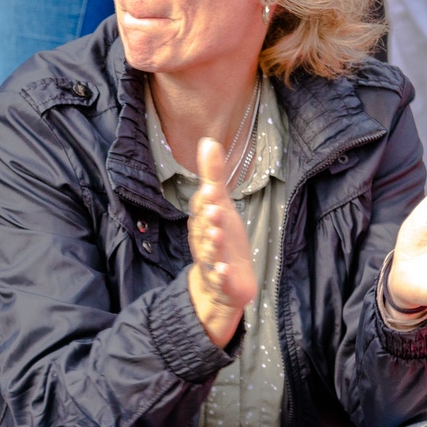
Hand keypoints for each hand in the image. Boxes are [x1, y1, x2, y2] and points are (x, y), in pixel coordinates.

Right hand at [187, 138, 256, 346]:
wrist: (222, 285)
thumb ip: (214, 176)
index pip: (202, 207)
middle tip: (214, 207)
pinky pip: (219, 278)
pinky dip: (220, 274)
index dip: (206, 199)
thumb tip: (207, 141)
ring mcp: (212, 261)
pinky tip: (224, 270)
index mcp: (203, 220)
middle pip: (204, 228)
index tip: (211, 188)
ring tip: (217, 235)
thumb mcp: (220, 205)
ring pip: (210, 252)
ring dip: (213, 244)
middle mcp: (204, 239)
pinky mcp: (223, 281)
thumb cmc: (222, 238)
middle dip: (209, 219)